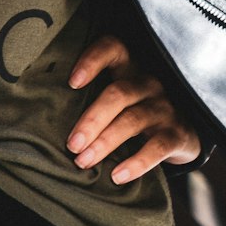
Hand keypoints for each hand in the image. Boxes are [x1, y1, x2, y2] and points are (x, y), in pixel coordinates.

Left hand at [66, 35, 200, 181]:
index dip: (92, 60)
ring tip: (83, 161)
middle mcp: (148, 83)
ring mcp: (164, 108)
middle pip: (117, 93)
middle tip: (71, 144)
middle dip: (91, 119)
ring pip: (133, 120)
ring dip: (105, 142)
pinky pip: (157, 147)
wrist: (182, 136)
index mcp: (129, 69)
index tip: (72, 83)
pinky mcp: (178, 134)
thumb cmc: (134, 115)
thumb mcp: (118, 101)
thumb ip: (91, 100)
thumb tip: (44, 119)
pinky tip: (117, 176)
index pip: (112, 48)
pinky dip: (136, 163)